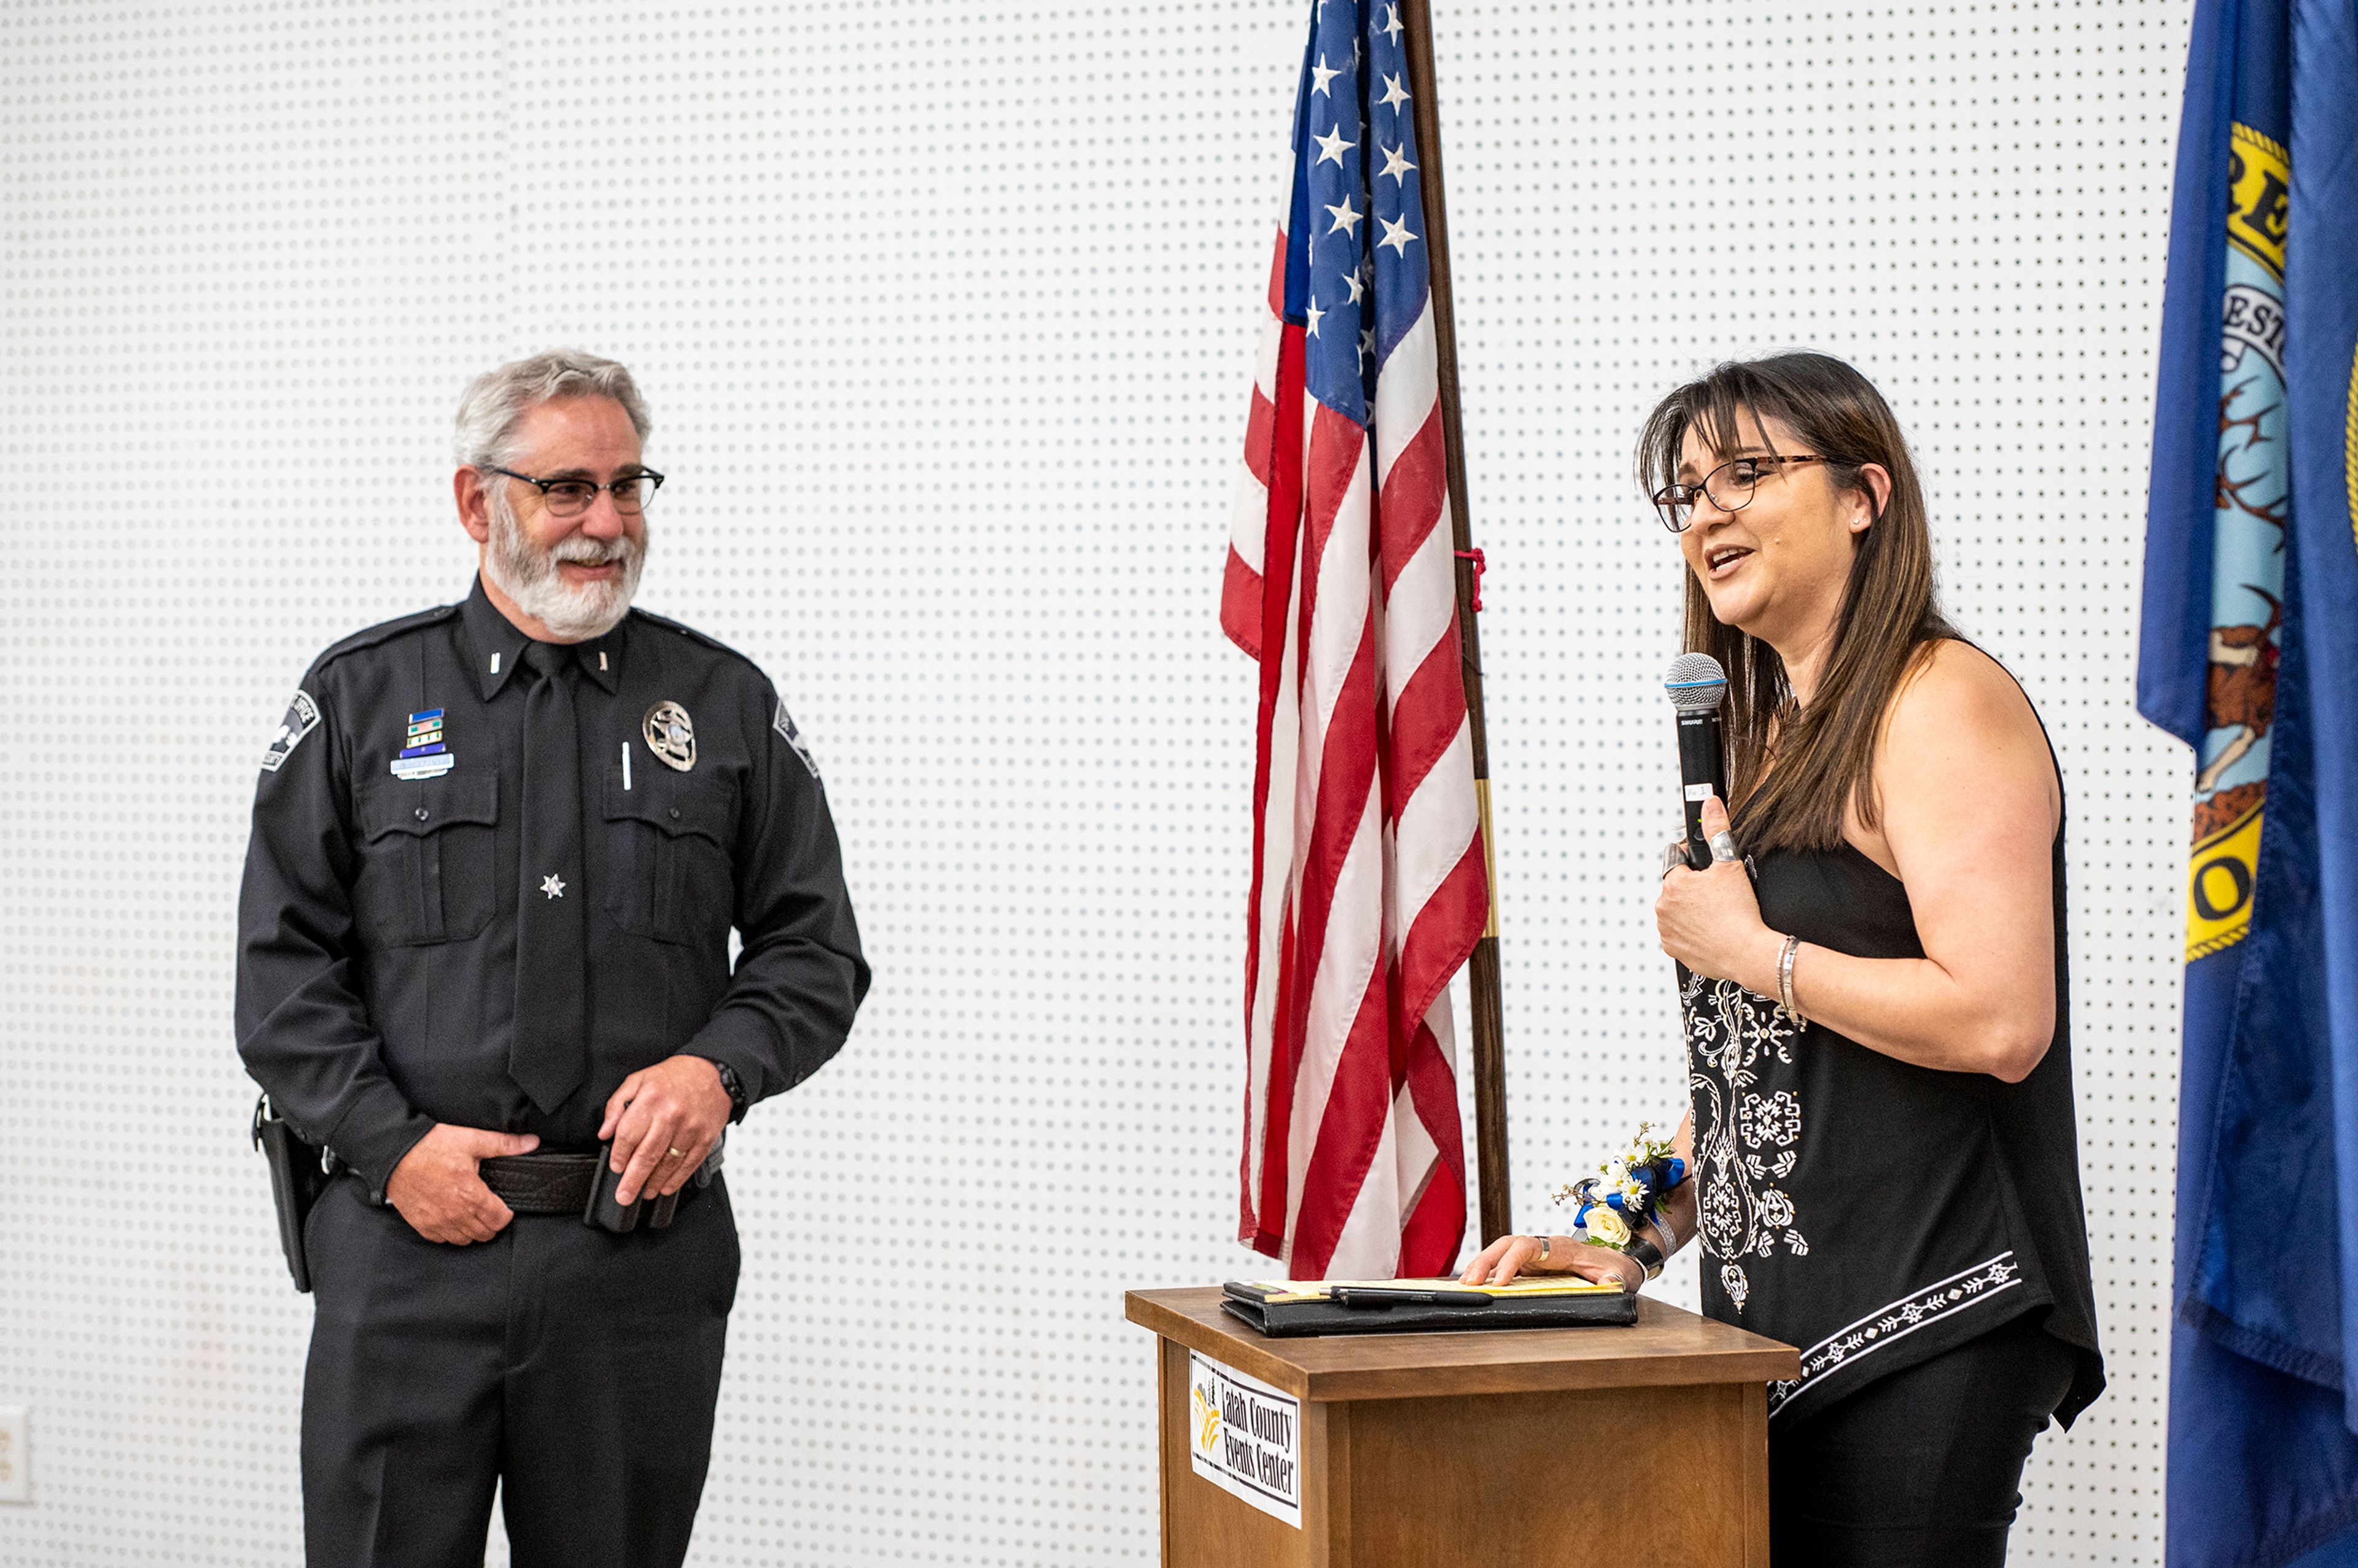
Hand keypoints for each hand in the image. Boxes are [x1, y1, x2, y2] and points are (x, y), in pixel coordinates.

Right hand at [386, 1123, 539, 1243]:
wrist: (393, 1153)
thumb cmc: (430, 1146)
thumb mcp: (471, 1139)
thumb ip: (504, 1144)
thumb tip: (531, 1142)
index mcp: (471, 1195)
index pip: (500, 1220)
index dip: (506, 1213)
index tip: (503, 1205)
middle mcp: (455, 1214)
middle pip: (484, 1234)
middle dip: (491, 1223)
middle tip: (489, 1209)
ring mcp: (437, 1223)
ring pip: (464, 1240)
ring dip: (472, 1229)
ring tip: (472, 1213)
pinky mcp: (421, 1225)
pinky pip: (442, 1240)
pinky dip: (450, 1232)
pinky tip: (452, 1217)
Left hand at [599, 1055, 732, 1204]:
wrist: (713, 1071)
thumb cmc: (675, 1077)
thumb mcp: (638, 1081)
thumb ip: (617, 1105)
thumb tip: (604, 1132)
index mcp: (651, 1099)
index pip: (629, 1134)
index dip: (619, 1155)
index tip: (616, 1167)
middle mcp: (671, 1114)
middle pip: (648, 1154)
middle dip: (633, 1179)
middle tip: (624, 1196)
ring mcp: (690, 1128)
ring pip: (669, 1163)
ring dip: (655, 1182)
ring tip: (644, 1192)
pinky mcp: (706, 1137)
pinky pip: (690, 1163)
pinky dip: (677, 1179)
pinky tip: (666, 1187)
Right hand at [1458, 1233, 1643, 1292]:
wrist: (1616, 1263)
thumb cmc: (1614, 1268)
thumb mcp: (1618, 1275)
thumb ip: (1614, 1279)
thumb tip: (1611, 1284)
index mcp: (1560, 1247)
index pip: (1527, 1247)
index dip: (1511, 1261)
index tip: (1500, 1282)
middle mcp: (1543, 1247)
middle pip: (1506, 1245)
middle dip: (1485, 1260)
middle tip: (1470, 1283)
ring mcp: (1534, 1256)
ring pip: (1501, 1252)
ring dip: (1482, 1265)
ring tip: (1465, 1284)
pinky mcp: (1530, 1266)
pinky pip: (1504, 1264)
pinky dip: (1488, 1272)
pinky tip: (1475, 1284)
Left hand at [1655, 793, 1778, 984]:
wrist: (1748, 953)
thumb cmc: (1740, 913)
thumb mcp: (1730, 864)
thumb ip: (1717, 829)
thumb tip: (1710, 803)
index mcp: (1673, 884)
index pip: (1677, 861)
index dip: (1695, 862)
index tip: (1708, 869)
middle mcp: (1663, 908)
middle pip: (1677, 888)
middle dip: (1694, 888)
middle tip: (1718, 894)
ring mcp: (1667, 931)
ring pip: (1678, 911)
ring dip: (1691, 910)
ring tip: (1716, 913)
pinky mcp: (1674, 950)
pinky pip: (1680, 935)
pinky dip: (1692, 932)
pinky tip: (1711, 930)